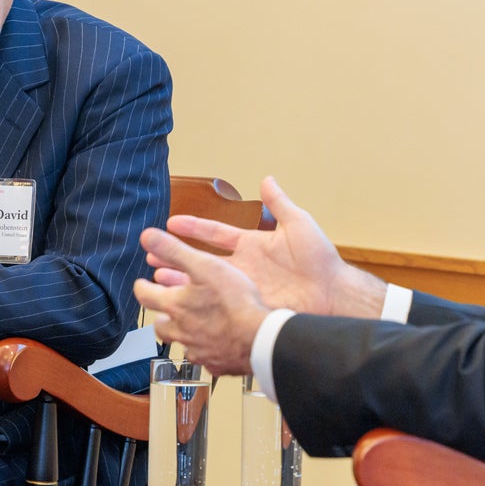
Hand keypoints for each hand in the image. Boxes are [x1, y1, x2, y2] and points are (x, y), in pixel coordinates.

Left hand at [133, 227, 269, 374]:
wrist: (259, 338)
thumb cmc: (234, 302)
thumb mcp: (204, 266)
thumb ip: (174, 251)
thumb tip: (147, 236)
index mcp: (175, 306)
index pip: (146, 296)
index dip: (142, 287)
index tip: (141, 284)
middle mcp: (182, 331)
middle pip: (161, 326)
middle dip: (161, 316)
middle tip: (166, 309)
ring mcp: (199, 350)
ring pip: (183, 344)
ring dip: (184, 334)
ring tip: (192, 326)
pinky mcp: (217, 364)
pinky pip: (206, 359)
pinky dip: (208, 351)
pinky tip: (217, 345)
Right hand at [153, 177, 386, 317]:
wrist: (332, 293)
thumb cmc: (320, 260)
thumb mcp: (298, 223)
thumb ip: (280, 202)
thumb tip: (268, 179)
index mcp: (252, 245)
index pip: (215, 233)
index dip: (194, 227)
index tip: (172, 222)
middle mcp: (243, 267)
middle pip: (202, 260)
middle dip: (176, 256)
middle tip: (152, 253)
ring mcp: (243, 287)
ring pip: (204, 283)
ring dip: (180, 280)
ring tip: (157, 277)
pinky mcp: (247, 305)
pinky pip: (217, 304)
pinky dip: (198, 304)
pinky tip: (181, 303)